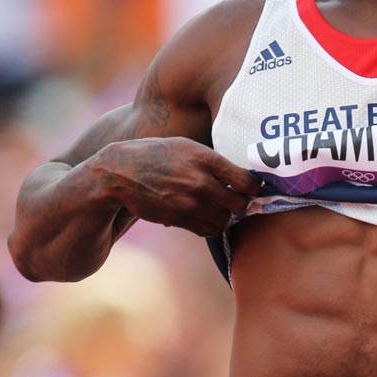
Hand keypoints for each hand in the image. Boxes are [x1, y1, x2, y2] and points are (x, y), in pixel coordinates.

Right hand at [92, 137, 261, 236]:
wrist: (122, 171)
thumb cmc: (159, 154)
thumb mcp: (188, 147)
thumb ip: (214, 161)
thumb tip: (241, 176)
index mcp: (207, 159)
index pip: (248, 181)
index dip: (253, 187)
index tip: (249, 187)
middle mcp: (200, 181)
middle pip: (239, 204)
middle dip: (239, 203)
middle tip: (233, 199)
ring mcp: (188, 202)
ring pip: (224, 220)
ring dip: (224, 216)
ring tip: (216, 207)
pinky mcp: (177, 218)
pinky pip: (207, 230)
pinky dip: (210, 226)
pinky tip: (204, 216)